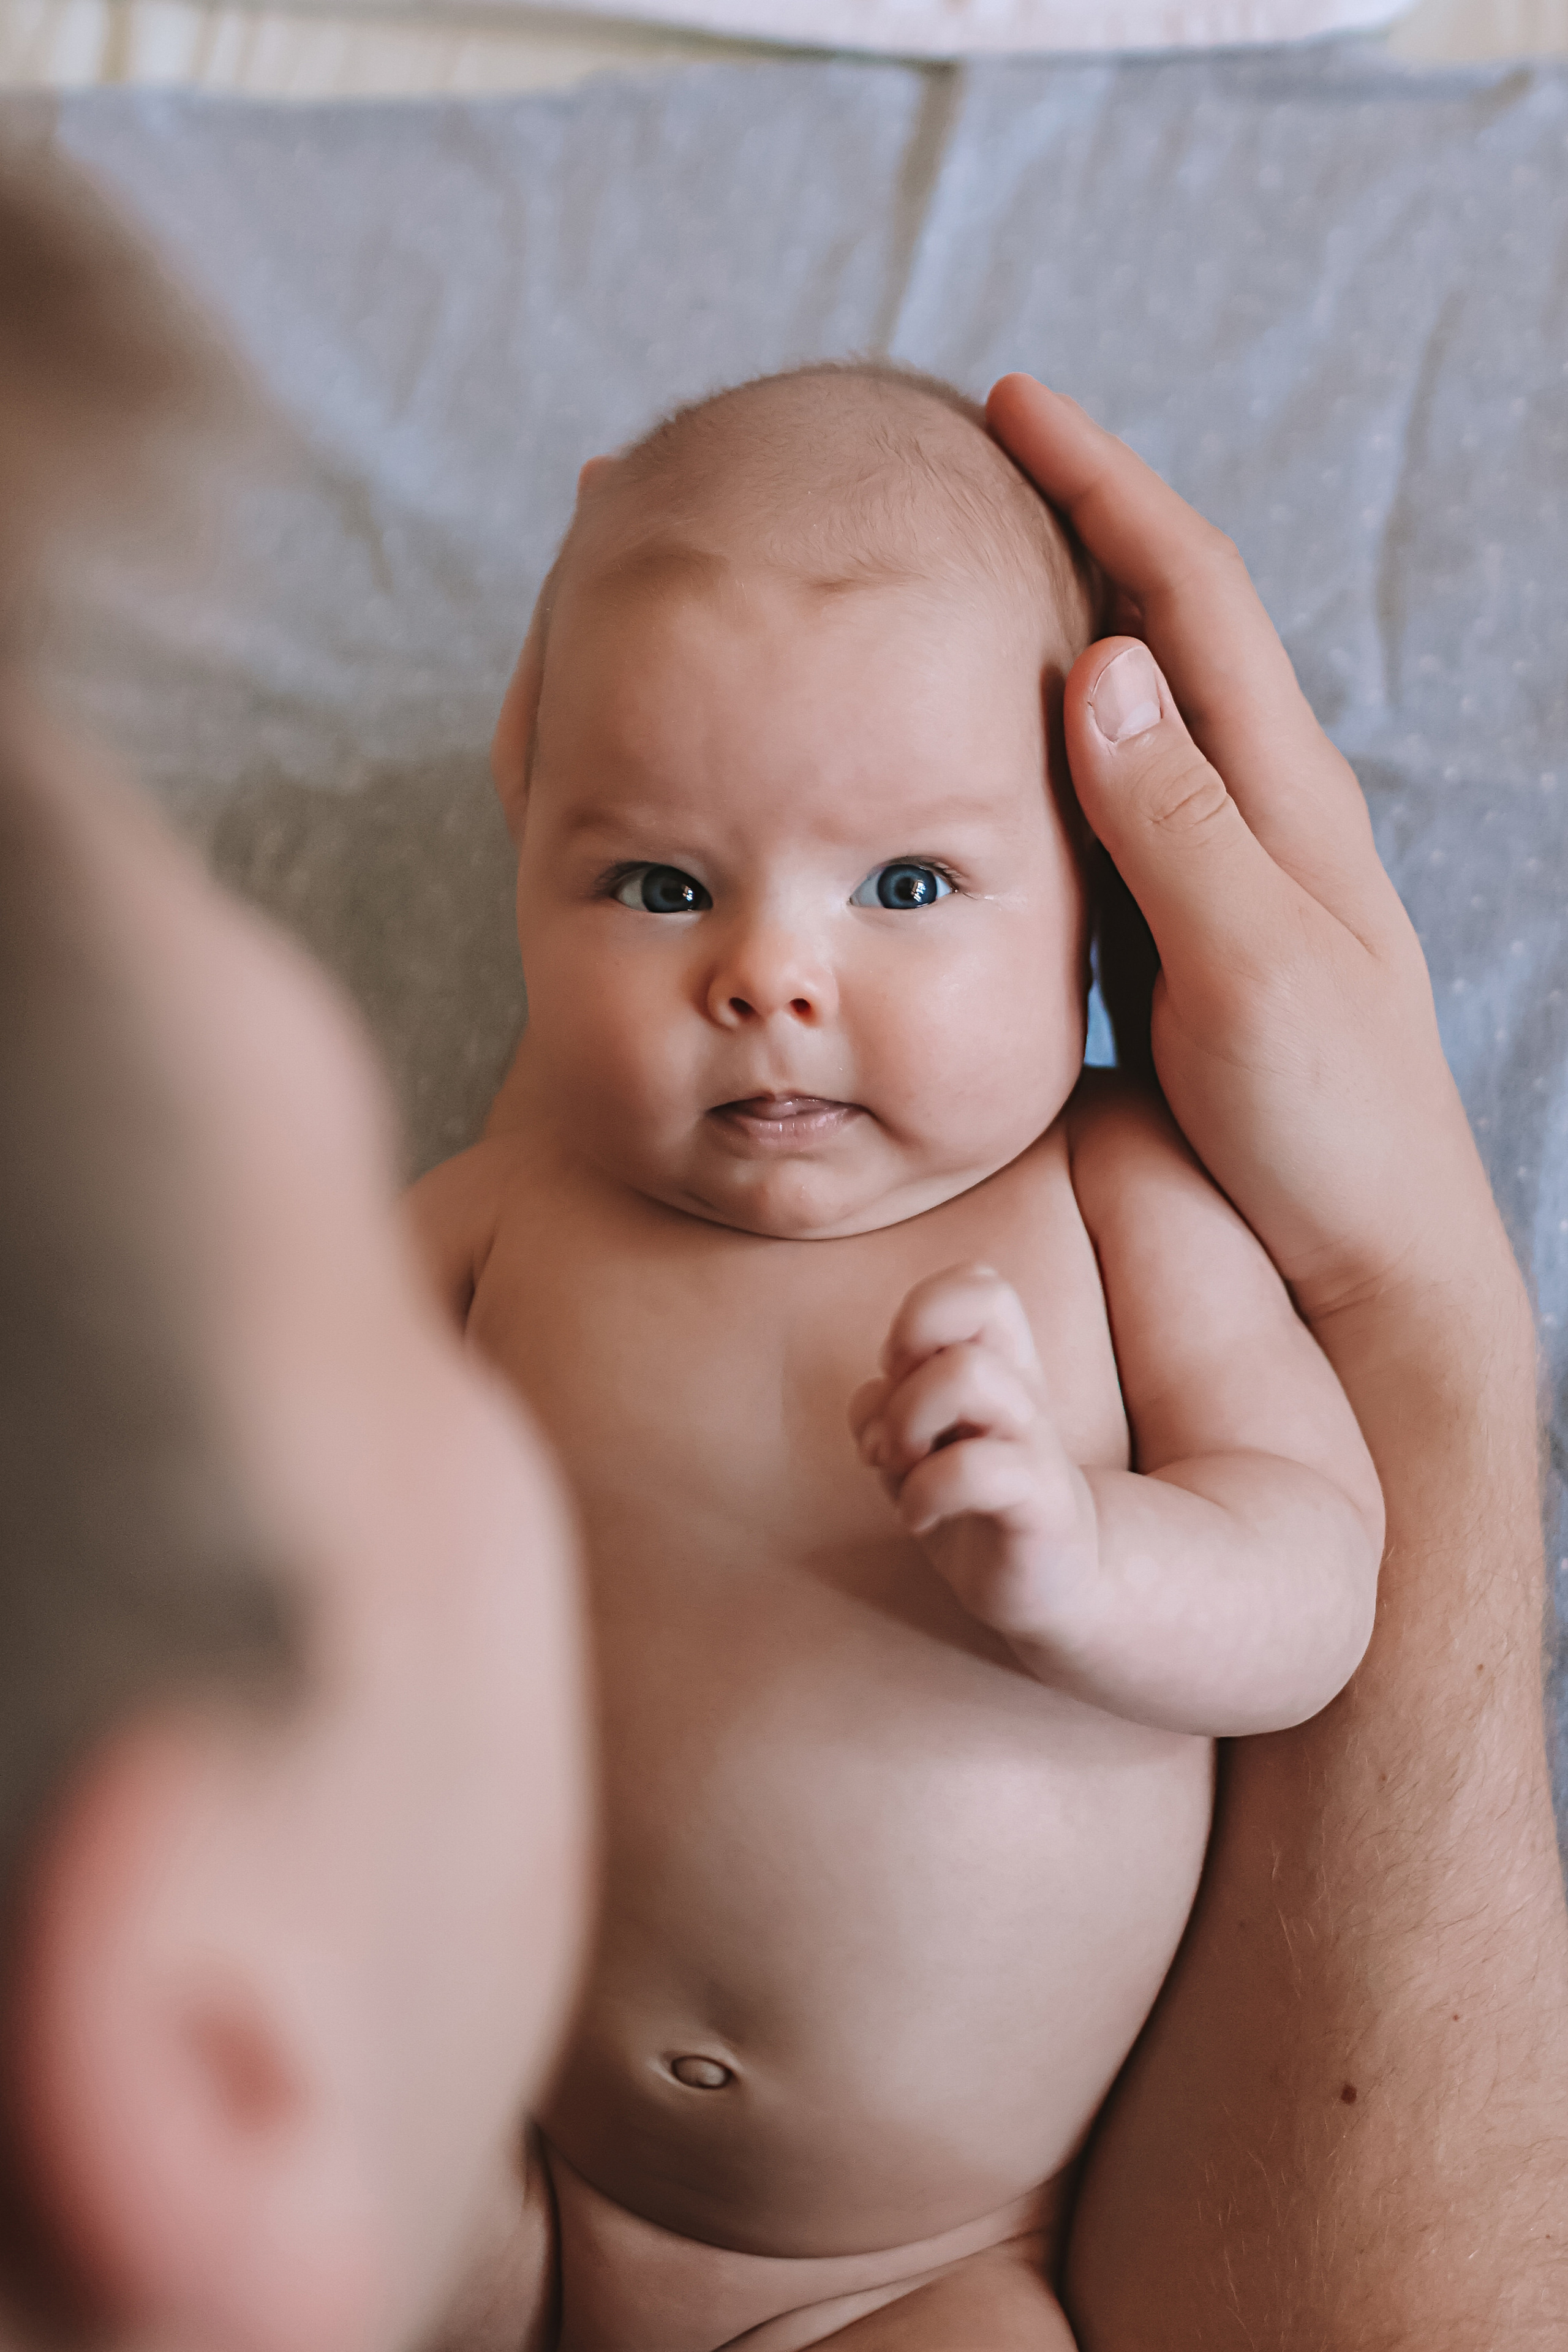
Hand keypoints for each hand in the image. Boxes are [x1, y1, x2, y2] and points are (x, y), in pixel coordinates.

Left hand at [849, 1264, 1097, 1643]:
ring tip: (901, 1466)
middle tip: (897, 1418)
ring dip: (906, 1418)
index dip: (921, 1313)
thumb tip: (872, 1402)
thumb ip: (886, 1408)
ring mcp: (1036, 1443)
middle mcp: (1023, 1391)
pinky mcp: (1040, 1503)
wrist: (1055, 1585)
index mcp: (1000, 1366)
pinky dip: (923, 1494)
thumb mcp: (917, 1447)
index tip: (898, 1375)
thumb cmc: (975, 1506)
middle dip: (909, 1345)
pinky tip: (918, 1520)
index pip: (978, 1282)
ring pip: (968, 1373)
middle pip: (985, 1296)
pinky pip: (975, 1469)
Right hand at [987, 376, 1503, 1339]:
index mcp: (1283, 796)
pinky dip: (1013, 758)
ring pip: (1104, 721)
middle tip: (950, 469)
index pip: (1188, 594)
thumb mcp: (1260, 971)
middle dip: (1060, 527)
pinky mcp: (1153, 948)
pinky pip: (1077, 819)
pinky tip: (954, 758)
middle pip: (1148, 627)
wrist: (1355, 1265)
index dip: (1104, 486)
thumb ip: (1180, 826)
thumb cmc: (1333, 1130)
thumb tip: (1105, 663)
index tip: (1011, 405)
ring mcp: (1196, 880)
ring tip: (934, 580)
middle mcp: (1241, 815)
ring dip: (1030, 633)